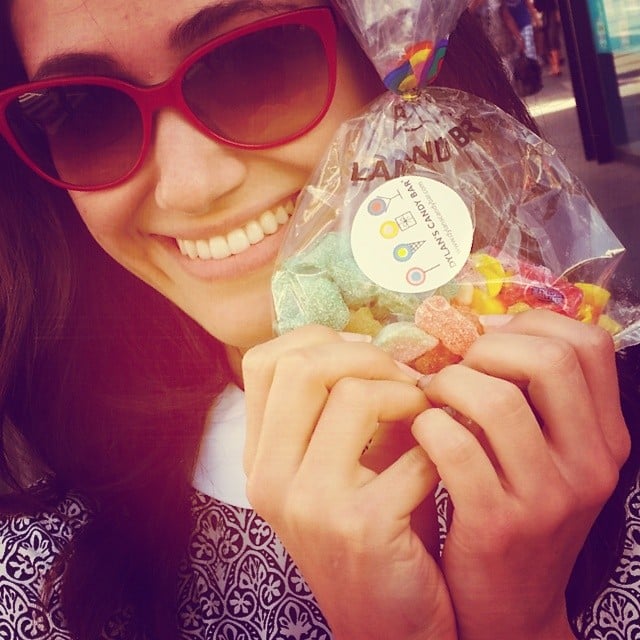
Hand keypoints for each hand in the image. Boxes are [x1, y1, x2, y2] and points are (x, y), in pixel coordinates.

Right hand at [242, 325, 456, 639]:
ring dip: (407, 395)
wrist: (385, 626)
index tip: (364, 353)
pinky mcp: (361, 528)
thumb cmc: (371, 528)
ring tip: (426, 415)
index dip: (320, 341)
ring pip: (355, 395)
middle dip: (367, 356)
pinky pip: (414, 451)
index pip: (264, 362)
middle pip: (304, 366)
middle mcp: (269, 477)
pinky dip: (439, 446)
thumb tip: (387, 346)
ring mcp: (310, 504)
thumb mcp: (340, 466)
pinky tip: (443, 464)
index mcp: (260, 457)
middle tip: (404, 376)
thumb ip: (347, 408)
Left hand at [412, 311, 629, 639]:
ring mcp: (548, 497)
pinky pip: (455, 445)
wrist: (509, 606)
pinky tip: (421, 432)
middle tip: (457, 367)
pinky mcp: (498, 523)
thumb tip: (478, 329)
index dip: (529, 324)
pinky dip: (427, 425)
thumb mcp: (546, 456)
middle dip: (487, 347)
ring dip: (447, 384)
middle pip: (548, 358)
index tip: (486, 338)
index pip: (587, 344)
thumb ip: (529, 396)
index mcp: (604, 437)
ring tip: (431, 398)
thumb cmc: (516, 511)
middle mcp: (589, 463)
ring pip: (495, 398)